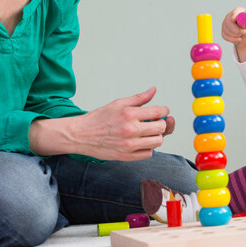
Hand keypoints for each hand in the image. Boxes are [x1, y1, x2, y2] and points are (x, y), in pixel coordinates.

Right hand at [29, 87, 171, 160]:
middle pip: (161, 127)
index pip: (159, 112)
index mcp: (129, 114)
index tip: (162, 112)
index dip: (164, 111)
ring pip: (157, 142)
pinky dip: (147, 147)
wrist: (80, 135)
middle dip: (160, 123)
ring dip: (156, 136)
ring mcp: (129, 145)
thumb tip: (154, 90)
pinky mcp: (127, 156)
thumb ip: (139, 98)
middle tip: (153, 122)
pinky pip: (148, 153)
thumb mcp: (118, 103)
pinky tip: (140, 141)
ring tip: (147, 132)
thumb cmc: (98, 118)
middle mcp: (131, 130)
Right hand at [220, 7, 245, 61]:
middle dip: (237, 31)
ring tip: (242, 35)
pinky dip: (232, 39)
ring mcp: (226, 23)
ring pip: (226, 30)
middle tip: (244, 32)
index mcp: (238, 11)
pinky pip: (224, 36)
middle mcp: (230, 15)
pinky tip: (238, 39)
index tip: (244, 29)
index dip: (238, 23)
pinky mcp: (224, 30)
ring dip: (235, 35)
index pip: (233, 14)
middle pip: (228, 23)